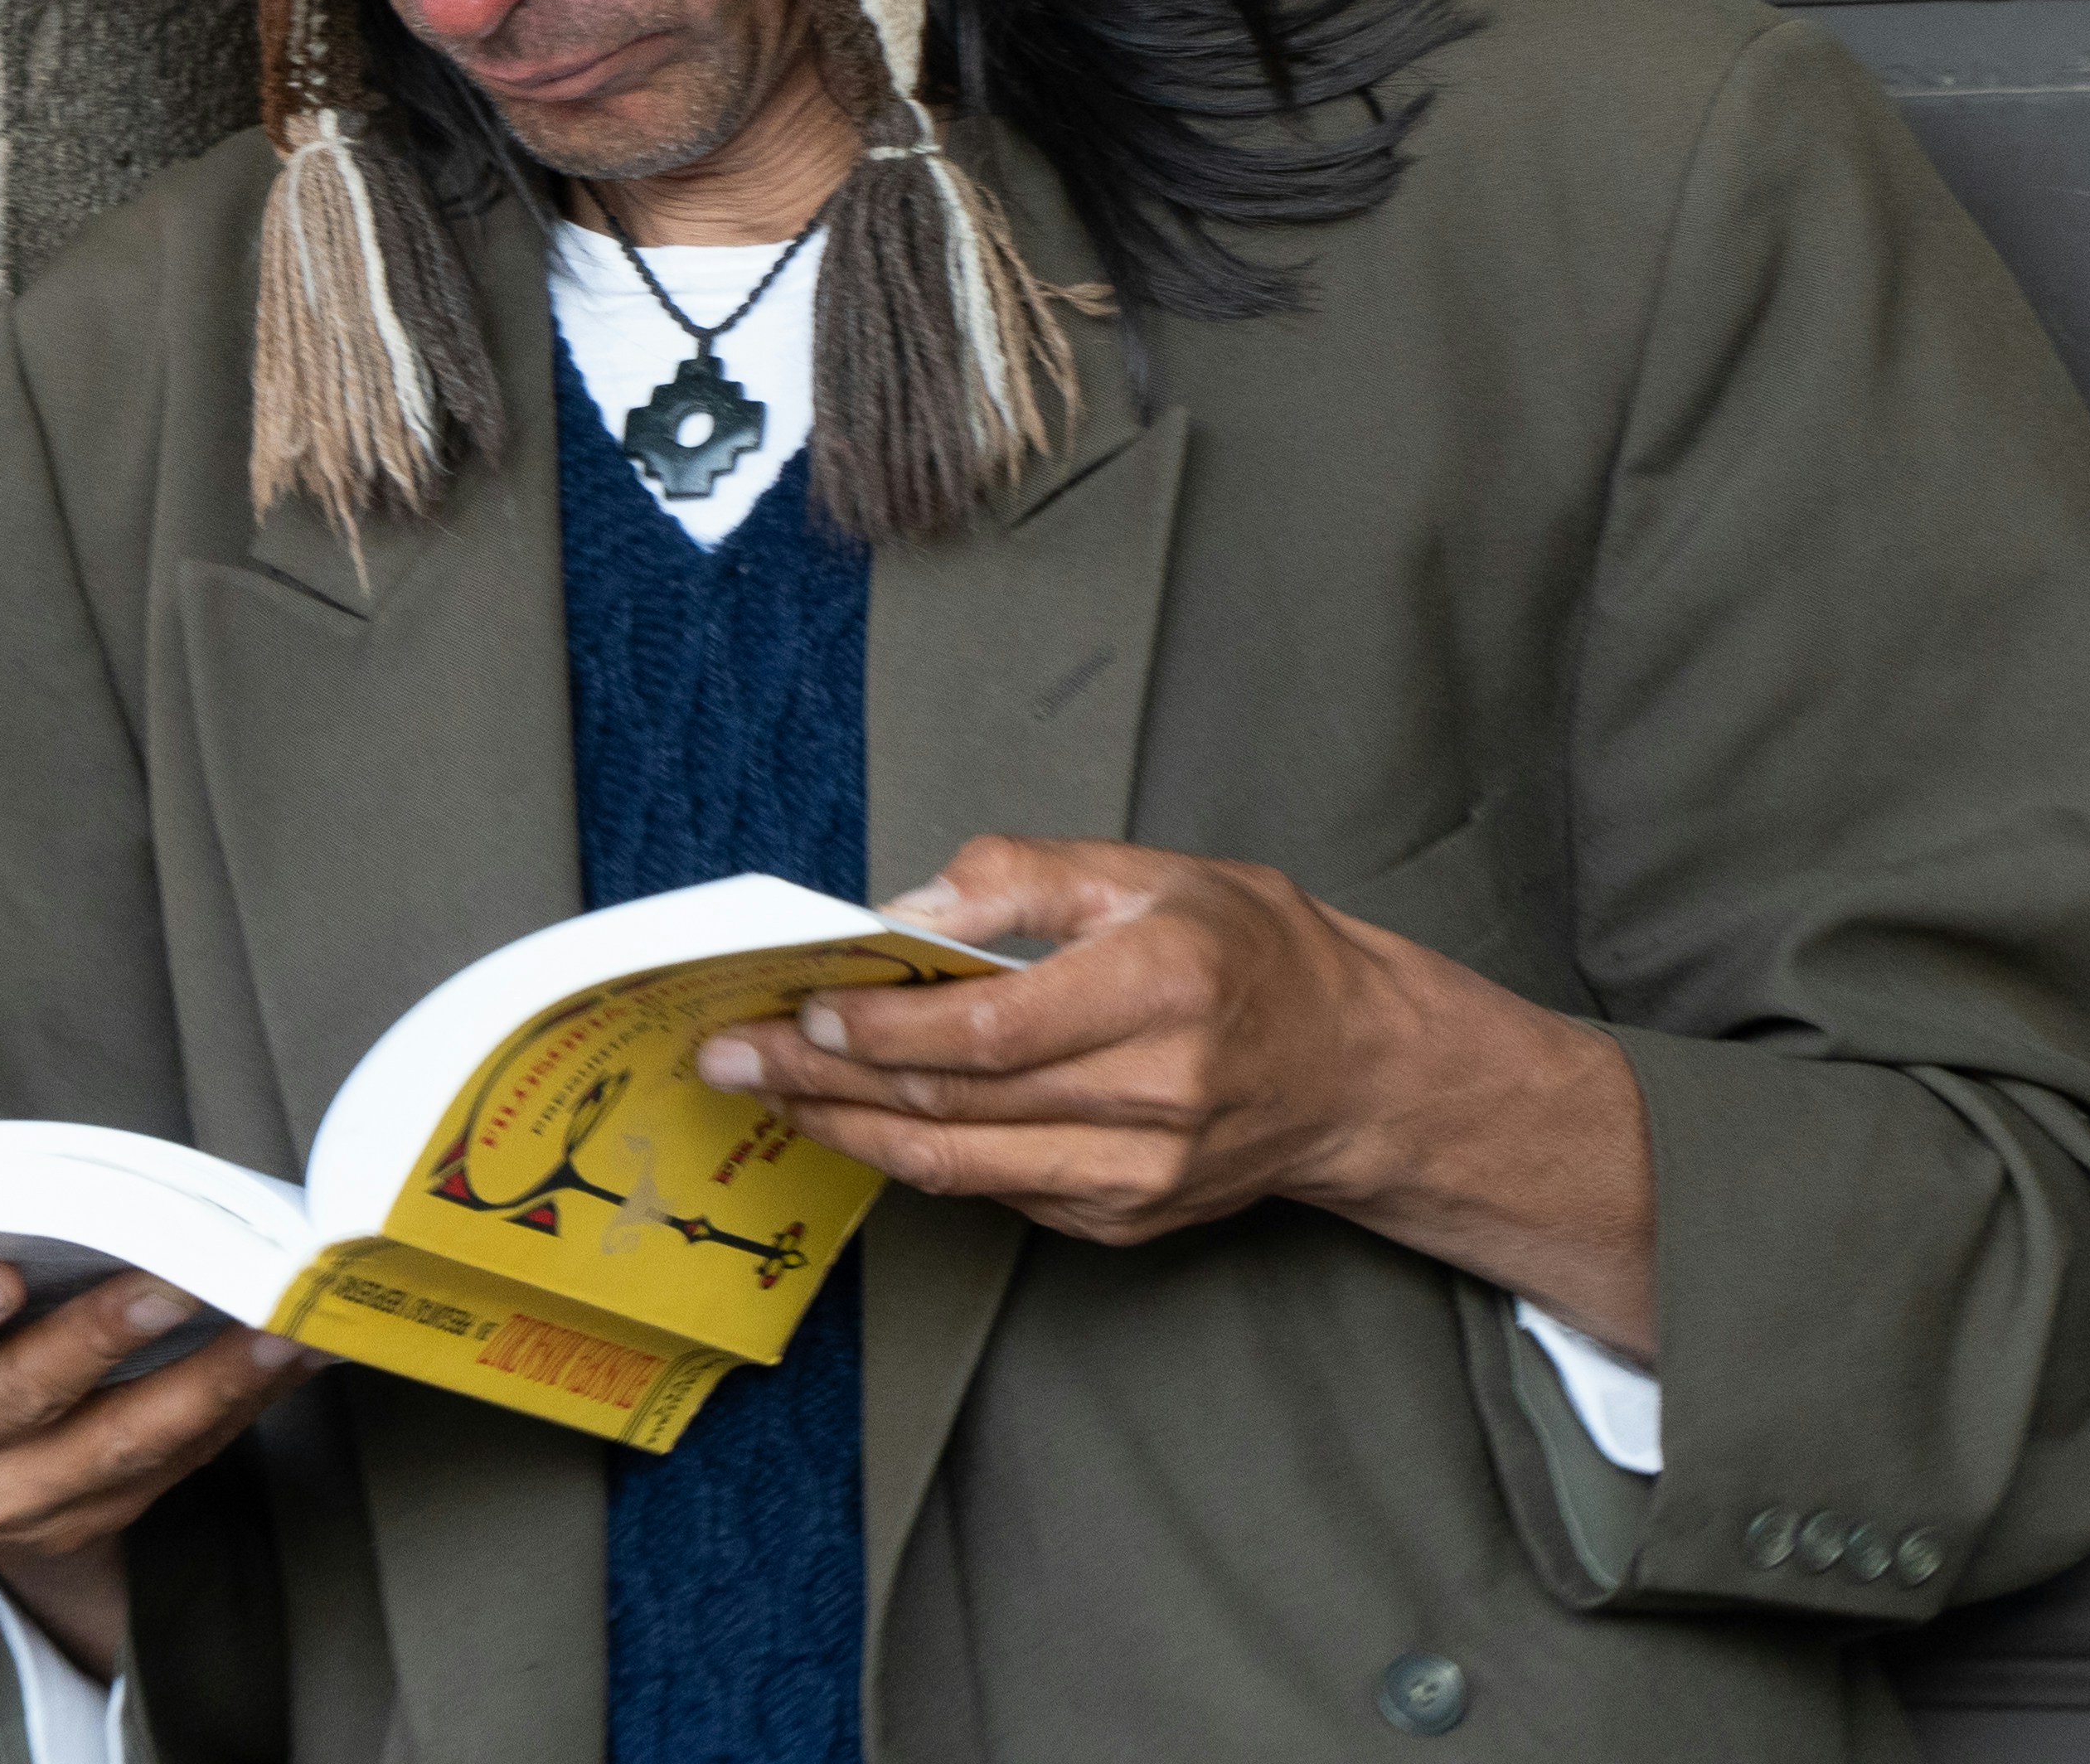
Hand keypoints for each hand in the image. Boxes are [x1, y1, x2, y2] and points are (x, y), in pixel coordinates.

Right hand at [0, 1265, 319, 1676]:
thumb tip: (76, 1175)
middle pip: (19, 1396)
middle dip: (102, 1335)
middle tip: (174, 1281)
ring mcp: (2, 1505)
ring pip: (114, 1447)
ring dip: (204, 1384)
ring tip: (269, 1327)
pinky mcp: (80, 1525)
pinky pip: (166, 1468)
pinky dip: (232, 1409)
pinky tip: (283, 1360)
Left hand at [691, 833, 1655, 1353]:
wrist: (1357, 1071)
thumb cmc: (1250, 951)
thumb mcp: (1150, 870)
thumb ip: (1023, 875)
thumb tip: (907, 907)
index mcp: (1163, 989)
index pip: (989, 1027)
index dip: (881, 1024)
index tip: (799, 1004)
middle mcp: (1157, 1096)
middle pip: (955, 1102)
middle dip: (825, 1078)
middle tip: (732, 1053)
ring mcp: (1141, 1173)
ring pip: (960, 1165)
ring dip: (846, 1129)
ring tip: (766, 1092)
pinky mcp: (1125, 1219)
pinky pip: (996, 1192)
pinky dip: (916, 1154)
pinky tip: (855, 1118)